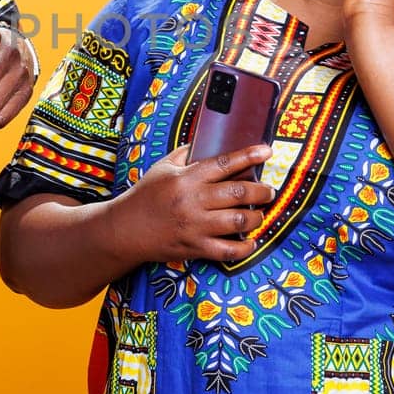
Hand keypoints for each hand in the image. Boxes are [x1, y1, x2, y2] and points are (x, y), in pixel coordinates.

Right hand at [108, 144, 275, 264]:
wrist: (126, 229)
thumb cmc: (145, 196)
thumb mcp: (162, 167)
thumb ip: (186, 154)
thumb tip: (207, 142)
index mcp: (187, 178)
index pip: (224, 163)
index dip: (249, 156)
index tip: (266, 151)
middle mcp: (194, 201)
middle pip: (239, 192)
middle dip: (261, 191)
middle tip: (268, 191)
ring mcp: (196, 226)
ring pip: (240, 221)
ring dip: (257, 217)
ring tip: (259, 213)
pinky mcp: (196, 248)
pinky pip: (229, 251)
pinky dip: (246, 247)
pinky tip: (251, 241)